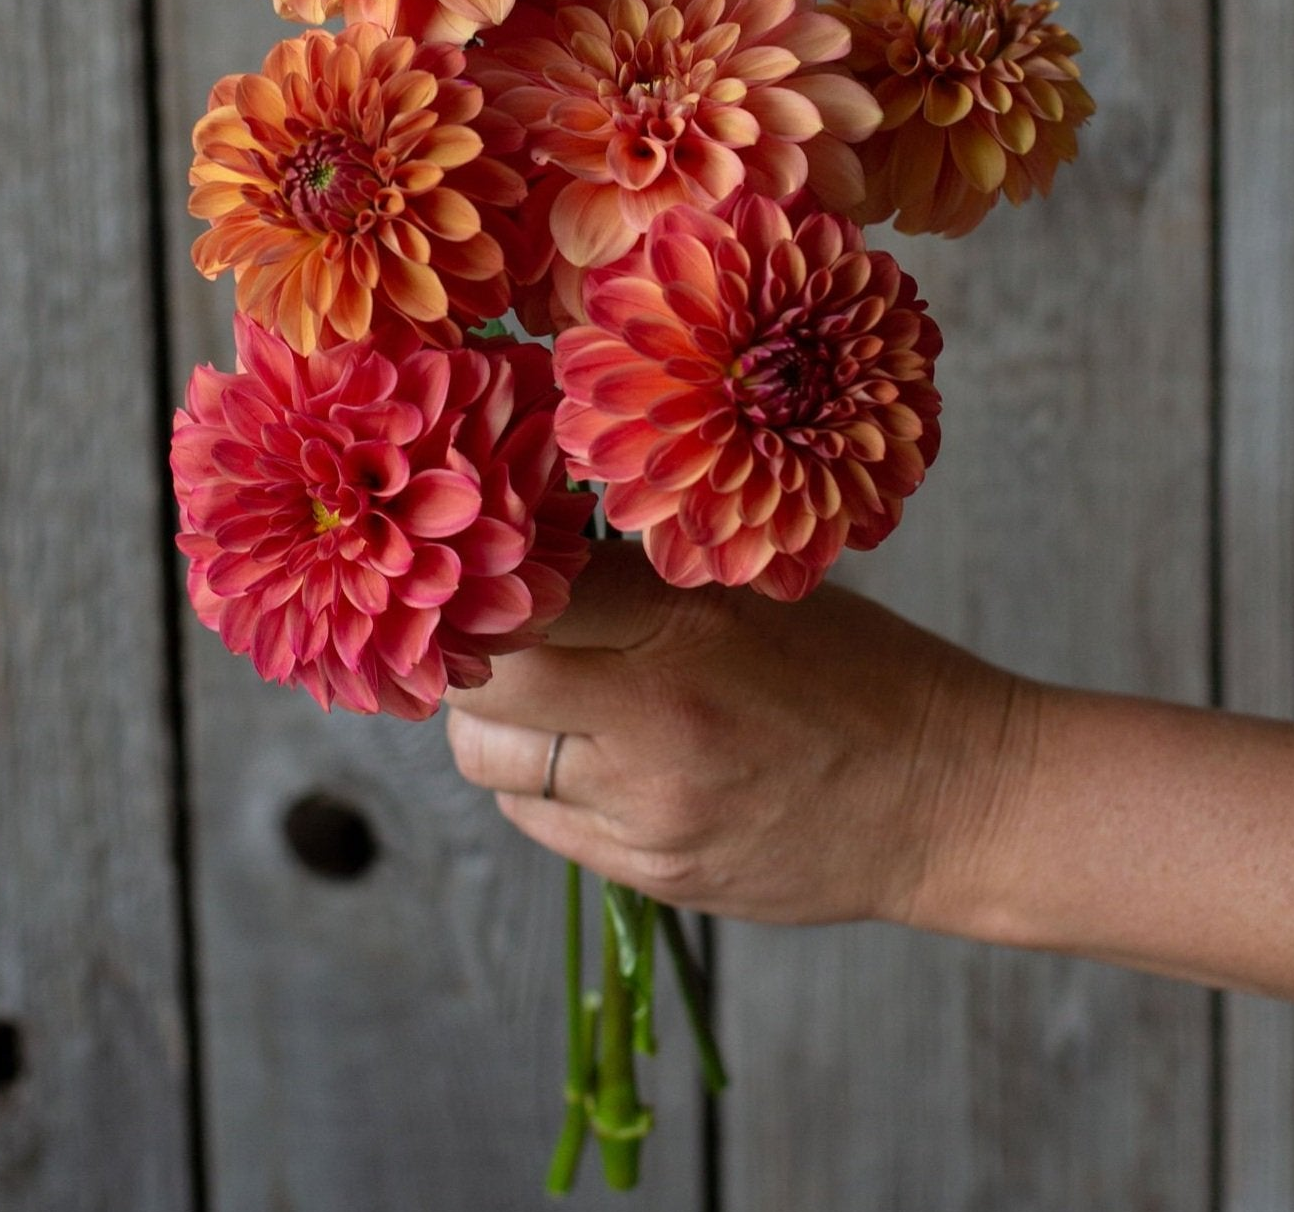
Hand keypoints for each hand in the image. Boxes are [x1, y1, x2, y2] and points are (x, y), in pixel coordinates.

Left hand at [445, 539, 1026, 923]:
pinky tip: (594, 761)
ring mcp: (650, 810)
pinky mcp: (655, 874)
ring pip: (489, 761)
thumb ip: (648, 580)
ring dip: (496, 726)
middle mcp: (657, 718)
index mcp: (690, 624)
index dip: (492, 575)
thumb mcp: (762, 591)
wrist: (952, 796)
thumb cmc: (863, 672)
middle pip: (480, 682)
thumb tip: (536, 551)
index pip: (526, 590)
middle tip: (500, 635)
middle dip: (473, 653)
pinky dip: (539, 787)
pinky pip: (537, 822)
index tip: (494, 566)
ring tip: (550, 702)